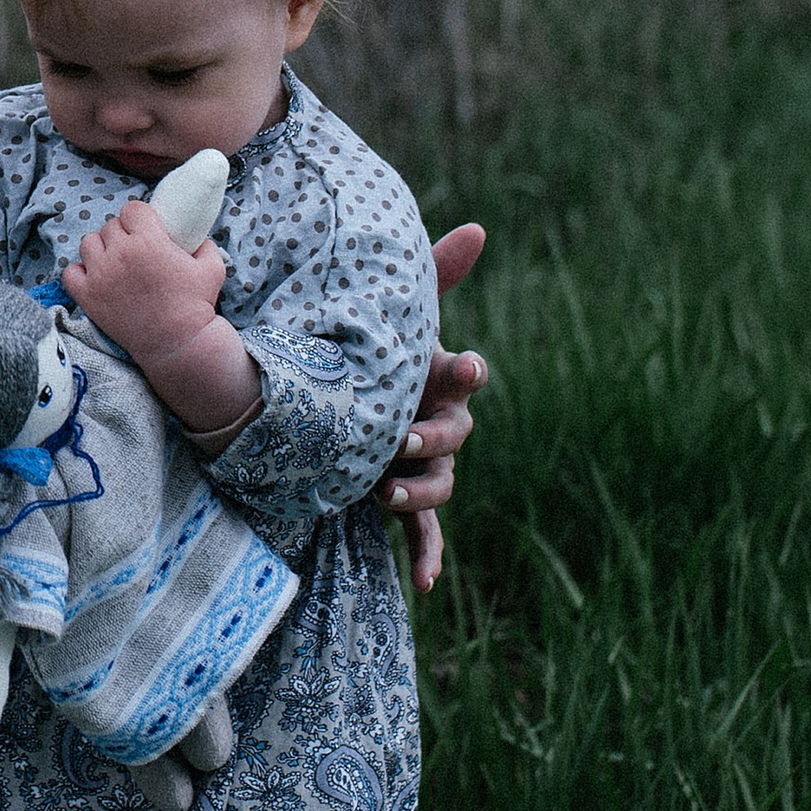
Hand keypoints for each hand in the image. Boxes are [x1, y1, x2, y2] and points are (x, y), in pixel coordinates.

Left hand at [62, 198, 225, 345]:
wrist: (176, 344)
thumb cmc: (196, 305)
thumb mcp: (212, 268)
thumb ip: (205, 244)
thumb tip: (195, 235)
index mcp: (148, 240)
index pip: (132, 209)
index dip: (139, 217)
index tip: (145, 227)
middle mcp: (120, 253)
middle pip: (110, 226)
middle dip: (123, 234)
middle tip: (134, 249)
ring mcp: (100, 275)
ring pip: (88, 243)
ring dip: (101, 248)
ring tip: (114, 261)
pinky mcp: (88, 296)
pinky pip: (70, 272)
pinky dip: (80, 272)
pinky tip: (96, 278)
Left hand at [380, 222, 486, 593]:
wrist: (333, 398)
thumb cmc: (371, 352)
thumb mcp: (393, 315)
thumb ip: (434, 275)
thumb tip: (478, 227)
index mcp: (434, 380)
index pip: (459, 376)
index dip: (462, 373)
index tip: (462, 364)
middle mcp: (436, 423)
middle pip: (453, 435)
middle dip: (432, 437)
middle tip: (401, 438)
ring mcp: (421, 464)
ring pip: (439, 483)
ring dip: (420, 490)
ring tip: (387, 493)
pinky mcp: (404, 497)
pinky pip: (426, 530)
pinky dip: (429, 555)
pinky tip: (426, 582)